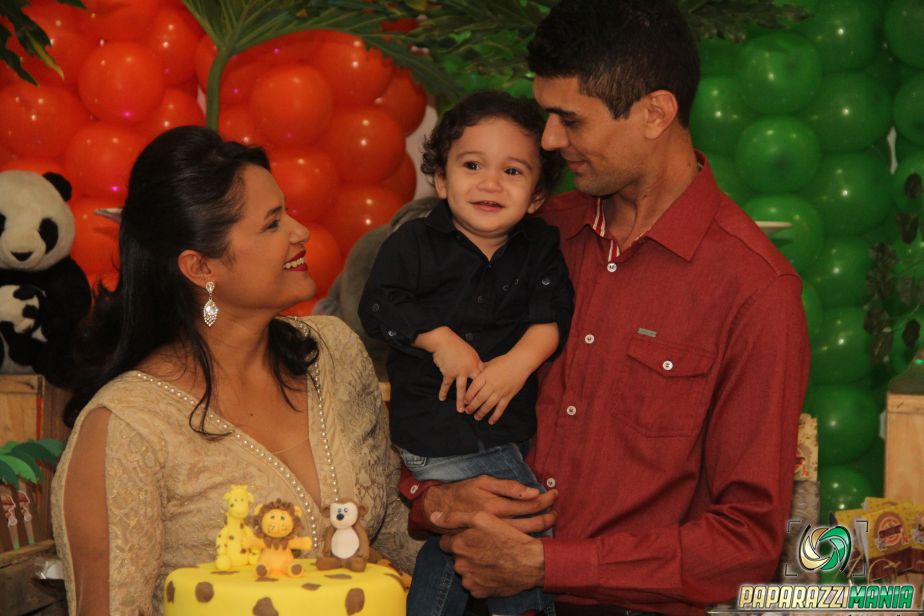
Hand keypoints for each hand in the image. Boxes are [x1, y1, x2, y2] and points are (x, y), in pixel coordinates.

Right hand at [416, 327, 483, 410]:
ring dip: (460, 401)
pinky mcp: (448, 373)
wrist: (444, 341)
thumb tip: (480, 370)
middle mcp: (469, 369)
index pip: (483, 377)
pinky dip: (443, 391)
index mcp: (476, 364)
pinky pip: (446, 384)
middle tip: (477, 408)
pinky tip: (441, 398)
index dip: (486, 387)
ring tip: (461, 410)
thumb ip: (475, 363)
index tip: (489, 396)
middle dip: (476, 398)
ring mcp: (459, 372)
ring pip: (461, 389)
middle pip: (474, 387)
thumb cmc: (458, 345)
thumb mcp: (471, 352)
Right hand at [421, 475, 556, 533]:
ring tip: (551, 519)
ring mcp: (495, 537)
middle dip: (548, 516)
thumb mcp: (483, 482)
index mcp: (498, 506)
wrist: (440, 511)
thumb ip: (508, 486)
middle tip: (556, 510)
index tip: (553, 494)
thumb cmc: (463, 492)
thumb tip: (532, 491)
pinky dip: (528, 538)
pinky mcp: (490, 544)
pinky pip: (515, 543)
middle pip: (532, 522)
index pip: (530, 504)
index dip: (545, 499)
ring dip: (542, 527)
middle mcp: (498, 524)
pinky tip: (536, 533)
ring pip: (526, 535)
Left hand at [434, 510, 545, 597]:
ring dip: (474, 565)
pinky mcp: (479, 592)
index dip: (458, 537)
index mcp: (458, 546)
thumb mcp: (482, 518)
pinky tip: (494, 569)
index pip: (445, 542)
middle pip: (456, 556)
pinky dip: (481, 577)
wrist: (530, 562)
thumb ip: (455, 517)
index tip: (472, 536)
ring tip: (491, 558)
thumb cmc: (507, 537)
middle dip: (466, 551)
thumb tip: (433, 517)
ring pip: (465, 570)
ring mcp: (469, 580)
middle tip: (485, 546)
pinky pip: (475, 583)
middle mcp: (460, 565)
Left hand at [463, 353, 530, 423]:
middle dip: (472, 407)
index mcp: (485, 376)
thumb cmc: (503, 361)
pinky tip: (491, 421)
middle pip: (479, 398)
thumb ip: (480, 370)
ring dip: (481, 413)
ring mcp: (500, 391)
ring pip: (488, 405)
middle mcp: (492, 384)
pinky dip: (495, 416)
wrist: (520, 362)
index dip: (467, 396)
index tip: (464, 402)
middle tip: (467, 411)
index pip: (473, 388)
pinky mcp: (508, 396)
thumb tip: (471, 373)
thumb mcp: (489, 363)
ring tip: (476, 417)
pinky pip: (500, 408)